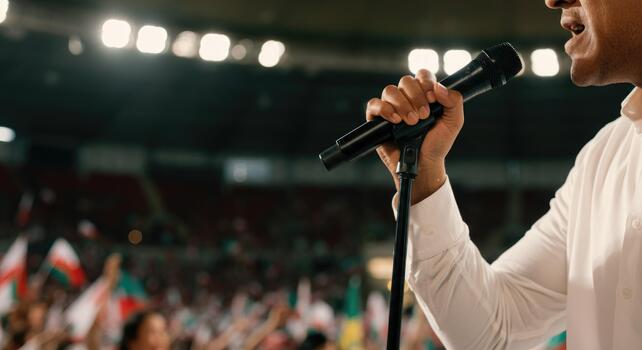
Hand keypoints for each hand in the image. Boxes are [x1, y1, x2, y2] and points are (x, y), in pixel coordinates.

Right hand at [365, 69, 463, 203]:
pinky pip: (374, 104)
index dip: (426, 82)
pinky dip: (384, 109)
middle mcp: (406, 98)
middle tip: (423, 116)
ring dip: (402, 104)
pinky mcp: (377, 119)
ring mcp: (391, 107)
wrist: (423, 164)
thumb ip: (454, 101)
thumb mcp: (453, 122)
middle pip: (405, 81)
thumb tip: (438, 87)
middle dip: (416, 97)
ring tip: (411, 122)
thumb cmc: (437, 144)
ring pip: (390, 90)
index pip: (422, 75)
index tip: (432, 99)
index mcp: (424, 94)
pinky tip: (395, 120)